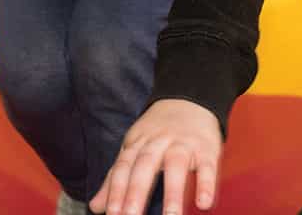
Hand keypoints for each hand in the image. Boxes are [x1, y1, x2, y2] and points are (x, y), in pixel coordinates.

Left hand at [89, 99, 220, 214]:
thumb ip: (116, 179)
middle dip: (137, 192)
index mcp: (137, 144)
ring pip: (176, 165)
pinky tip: (203, 203)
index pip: (124, 167)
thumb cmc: (157, 133)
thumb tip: (95, 207)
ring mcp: (182, 144)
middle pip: (145, 165)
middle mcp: (158, 142)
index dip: (117, 191)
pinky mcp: (206, 149)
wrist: (189, 99)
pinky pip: (207, 166)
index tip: (112, 214)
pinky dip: (206, 184)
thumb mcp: (133, 149)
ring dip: (172, 192)